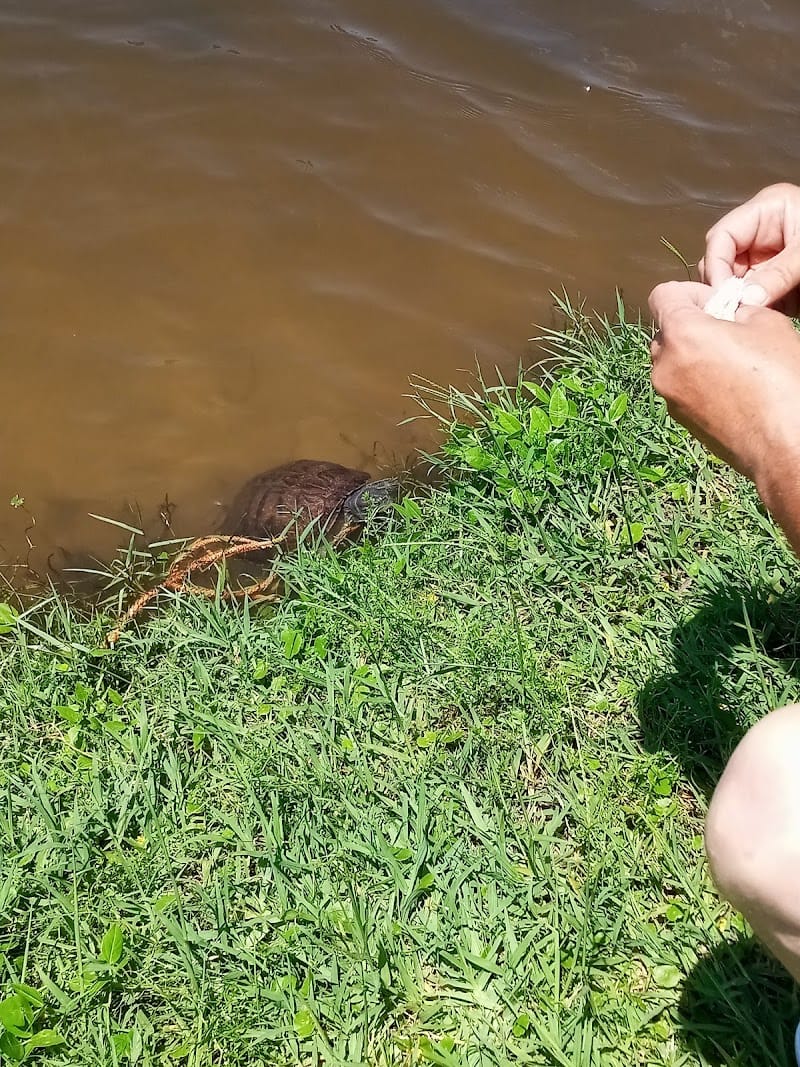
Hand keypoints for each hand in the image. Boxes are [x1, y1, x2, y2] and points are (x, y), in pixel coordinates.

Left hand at [649, 280, 799, 490]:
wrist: (782, 442)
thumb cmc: (779, 380)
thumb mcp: (767, 324)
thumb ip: (739, 309)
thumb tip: (730, 313)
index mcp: (681, 334)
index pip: (662, 295)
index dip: (689, 293)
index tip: (716, 304)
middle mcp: (664, 365)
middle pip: (665, 331)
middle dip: (692, 325)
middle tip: (727, 331)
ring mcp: (668, 396)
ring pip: (671, 361)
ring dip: (692, 354)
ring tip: (730, 361)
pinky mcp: (679, 419)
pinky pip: (680, 387)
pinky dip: (696, 379)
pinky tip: (729, 386)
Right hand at [699, 183, 799, 313]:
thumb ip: (778, 274)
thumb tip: (744, 300)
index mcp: (768, 210)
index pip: (722, 236)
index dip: (716, 265)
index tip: (721, 295)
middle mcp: (760, 232)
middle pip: (722, 259)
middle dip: (725, 285)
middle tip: (731, 310)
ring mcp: (765, 256)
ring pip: (733, 280)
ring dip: (737, 300)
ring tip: (746, 315)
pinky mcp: (773, 279)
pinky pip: (750, 295)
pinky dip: (751, 308)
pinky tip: (757, 317)